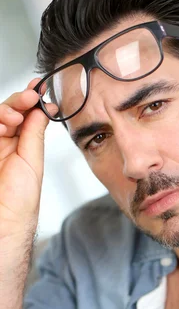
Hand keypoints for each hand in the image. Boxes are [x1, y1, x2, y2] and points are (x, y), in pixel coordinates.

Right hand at [0, 80, 54, 239]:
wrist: (5, 221)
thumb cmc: (20, 201)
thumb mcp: (32, 163)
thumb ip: (34, 134)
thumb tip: (43, 109)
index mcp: (21, 146)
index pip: (25, 115)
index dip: (31, 100)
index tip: (39, 87)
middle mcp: (4, 142)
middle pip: (8, 110)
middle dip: (19, 101)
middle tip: (30, 97)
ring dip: (6, 110)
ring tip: (14, 118)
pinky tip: (3, 124)